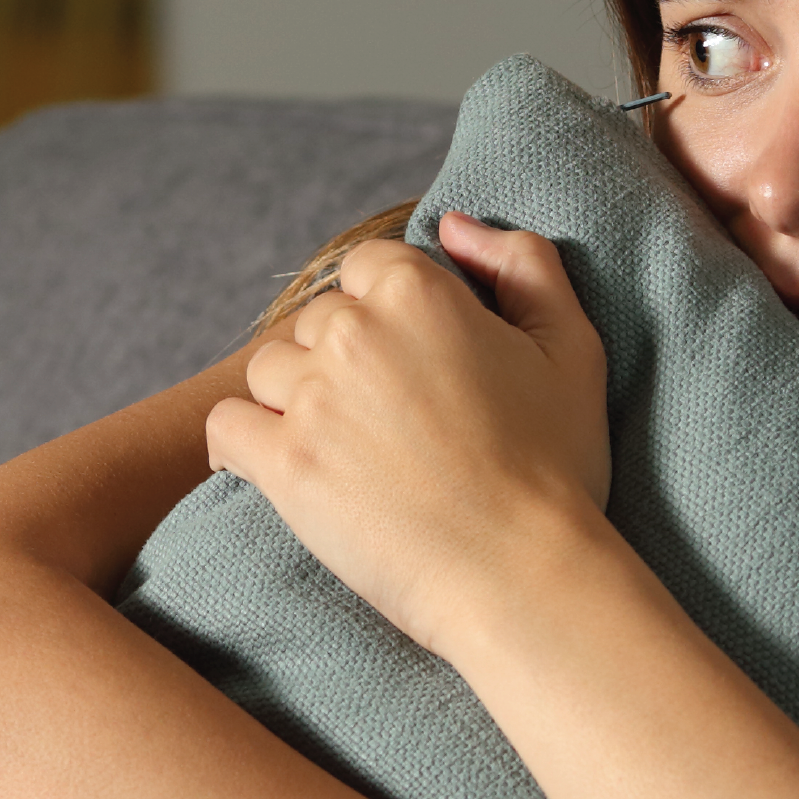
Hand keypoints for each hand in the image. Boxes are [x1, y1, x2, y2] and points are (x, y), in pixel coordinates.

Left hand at [205, 212, 613, 655]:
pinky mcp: (282, 464)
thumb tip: (454, 224)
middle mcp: (352, 330)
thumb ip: (522, 264)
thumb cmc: (556, 466)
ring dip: (294, 400)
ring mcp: (311, 398)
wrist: (523, 574)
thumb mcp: (572, 346)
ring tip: (344, 449)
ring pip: (267, 371)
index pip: (367, 267)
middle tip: (387, 420)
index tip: (414, 363)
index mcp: (416, 289)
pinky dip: (241, 444)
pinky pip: (226, 428)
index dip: (389, 311)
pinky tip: (272, 465)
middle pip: (314, 320)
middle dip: (342, 359)